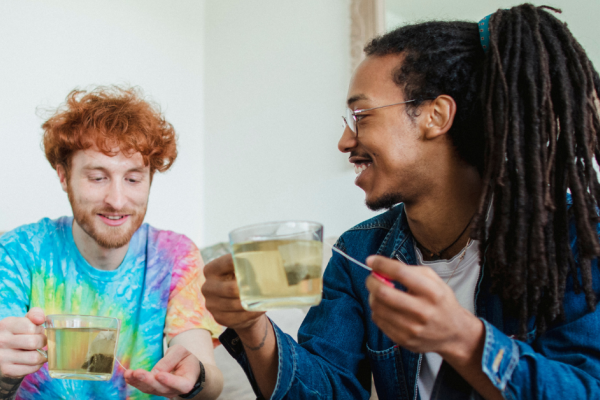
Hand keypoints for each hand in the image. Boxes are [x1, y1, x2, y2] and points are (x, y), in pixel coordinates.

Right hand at [0, 308, 46, 378]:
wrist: (2, 355)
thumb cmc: (17, 335)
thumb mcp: (22, 322)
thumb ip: (34, 315)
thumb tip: (41, 318)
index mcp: (5, 325)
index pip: (32, 327)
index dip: (39, 330)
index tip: (37, 332)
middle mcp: (1, 341)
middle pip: (34, 342)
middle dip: (43, 342)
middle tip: (40, 342)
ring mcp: (2, 357)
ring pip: (35, 357)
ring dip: (42, 355)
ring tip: (39, 352)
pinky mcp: (7, 370)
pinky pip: (32, 368)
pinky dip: (37, 365)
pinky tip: (33, 361)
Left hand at [124, 344, 199, 397]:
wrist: (183, 365)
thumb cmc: (184, 358)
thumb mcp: (180, 352)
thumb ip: (169, 361)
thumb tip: (155, 371)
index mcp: (187, 381)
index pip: (181, 385)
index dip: (170, 381)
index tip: (159, 375)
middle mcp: (175, 390)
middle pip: (162, 388)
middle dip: (148, 381)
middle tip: (138, 373)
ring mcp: (163, 392)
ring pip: (150, 389)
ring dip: (138, 382)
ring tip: (129, 373)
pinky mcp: (154, 390)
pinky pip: (144, 387)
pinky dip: (135, 382)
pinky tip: (128, 376)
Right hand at [201, 254, 264, 332]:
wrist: (237, 305)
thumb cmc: (240, 281)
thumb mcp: (240, 269)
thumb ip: (246, 263)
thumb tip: (262, 260)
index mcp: (211, 270)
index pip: (229, 262)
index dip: (245, 263)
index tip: (260, 264)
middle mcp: (207, 287)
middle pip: (232, 288)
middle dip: (249, 289)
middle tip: (264, 287)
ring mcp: (211, 304)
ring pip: (237, 304)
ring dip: (252, 303)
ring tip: (265, 298)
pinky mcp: (219, 318)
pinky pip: (239, 317)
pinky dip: (252, 313)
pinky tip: (259, 308)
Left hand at [365, 256, 483, 361]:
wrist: (454, 334)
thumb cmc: (441, 302)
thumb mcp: (434, 281)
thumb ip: (410, 270)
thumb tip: (380, 265)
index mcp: (432, 292)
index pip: (401, 273)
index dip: (381, 264)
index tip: (371, 260)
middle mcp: (423, 311)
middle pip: (384, 292)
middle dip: (371, 281)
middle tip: (372, 277)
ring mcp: (412, 328)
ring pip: (377, 307)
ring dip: (372, 295)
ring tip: (379, 292)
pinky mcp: (403, 339)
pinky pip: (378, 320)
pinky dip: (377, 309)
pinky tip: (385, 307)